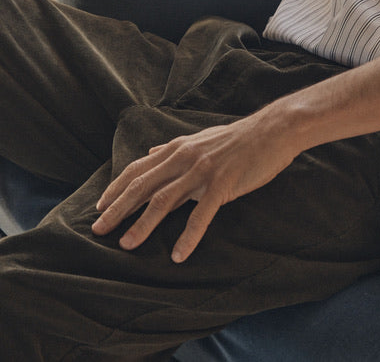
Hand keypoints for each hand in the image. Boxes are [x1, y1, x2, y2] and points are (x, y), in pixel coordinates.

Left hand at [92, 112, 296, 262]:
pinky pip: (201, 214)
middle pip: (143, 185)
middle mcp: (185, 157)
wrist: (275, 129)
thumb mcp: (202, 139)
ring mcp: (203, 170)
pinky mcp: (223, 183)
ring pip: (165, 200)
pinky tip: (178, 255)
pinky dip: (188, 236)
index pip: (138, 169)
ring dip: (143, 225)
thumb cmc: (239, 138)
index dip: (116, 189)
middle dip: (118, 209)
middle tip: (98, 230)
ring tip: (127, 245)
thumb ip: (175, 150)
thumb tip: (150, 154)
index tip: (99, 208)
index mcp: (179, 148)